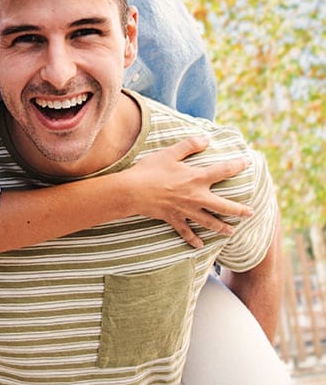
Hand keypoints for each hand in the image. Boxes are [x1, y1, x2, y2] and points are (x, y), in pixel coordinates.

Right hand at [123, 136, 252, 248]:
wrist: (133, 191)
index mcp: (196, 178)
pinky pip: (186, 232)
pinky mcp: (174, 219)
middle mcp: (196, 197)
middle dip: (239, 210)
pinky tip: (200, 245)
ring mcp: (186, 210)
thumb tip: (206, 138)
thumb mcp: (169, 153)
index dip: (237, 165)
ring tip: (231, 232)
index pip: (223, 171)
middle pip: (224, 206)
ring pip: (209, 222)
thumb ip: (189, 146)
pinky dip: (193, 239)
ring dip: (222, 228)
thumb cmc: (150, 170)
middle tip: (250, 213)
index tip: (246, 162)